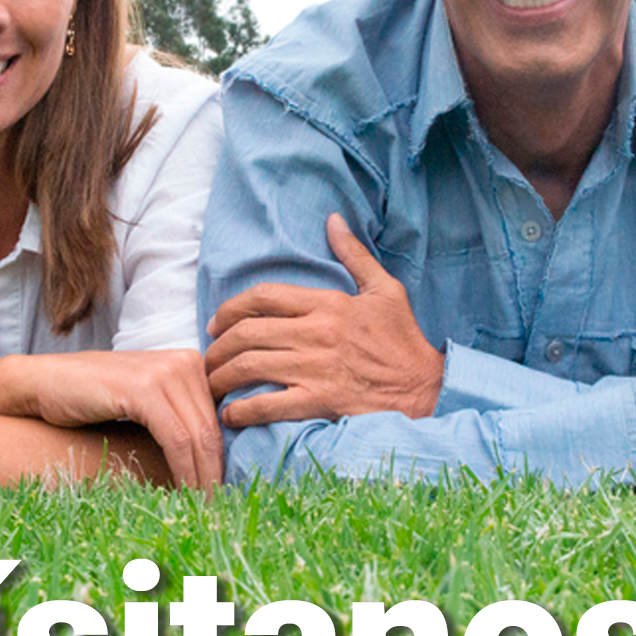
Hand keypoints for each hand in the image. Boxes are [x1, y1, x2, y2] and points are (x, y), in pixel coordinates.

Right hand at [0, 349, 223, 488]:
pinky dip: (185, 471)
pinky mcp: (144, 388)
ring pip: (199, 437)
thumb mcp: (146, 403)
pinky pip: (177, 439)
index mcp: (190, 363)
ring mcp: (165, 371)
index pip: (220, 419)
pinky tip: (186, 494)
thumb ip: (178, 417)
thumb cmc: (92, 399)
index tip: (227, 493)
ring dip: (204, 479)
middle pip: (213, 430)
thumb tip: (213, 461)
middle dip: (217, 474)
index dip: (225, 459)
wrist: (44, 384)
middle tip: (222, 510)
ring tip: (204, 510)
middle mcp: (184, 361)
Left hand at [206, 216, 445, 428]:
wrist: (427, 389)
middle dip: (217, 347)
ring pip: (249, 367)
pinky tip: (231, 415)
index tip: (215, 324)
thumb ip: (354, 255)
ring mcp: (315, 369)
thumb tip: (333, 220)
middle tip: (207, 359)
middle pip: (247, 333)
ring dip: (221, 378)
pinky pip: (266, 406)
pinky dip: (241, 411)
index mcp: (327, 304)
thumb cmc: (404, 340)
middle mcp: (316, 333)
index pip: (263, 297)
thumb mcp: (384, 290)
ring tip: (212, 386)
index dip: (229, 309)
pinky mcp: (319, 402)